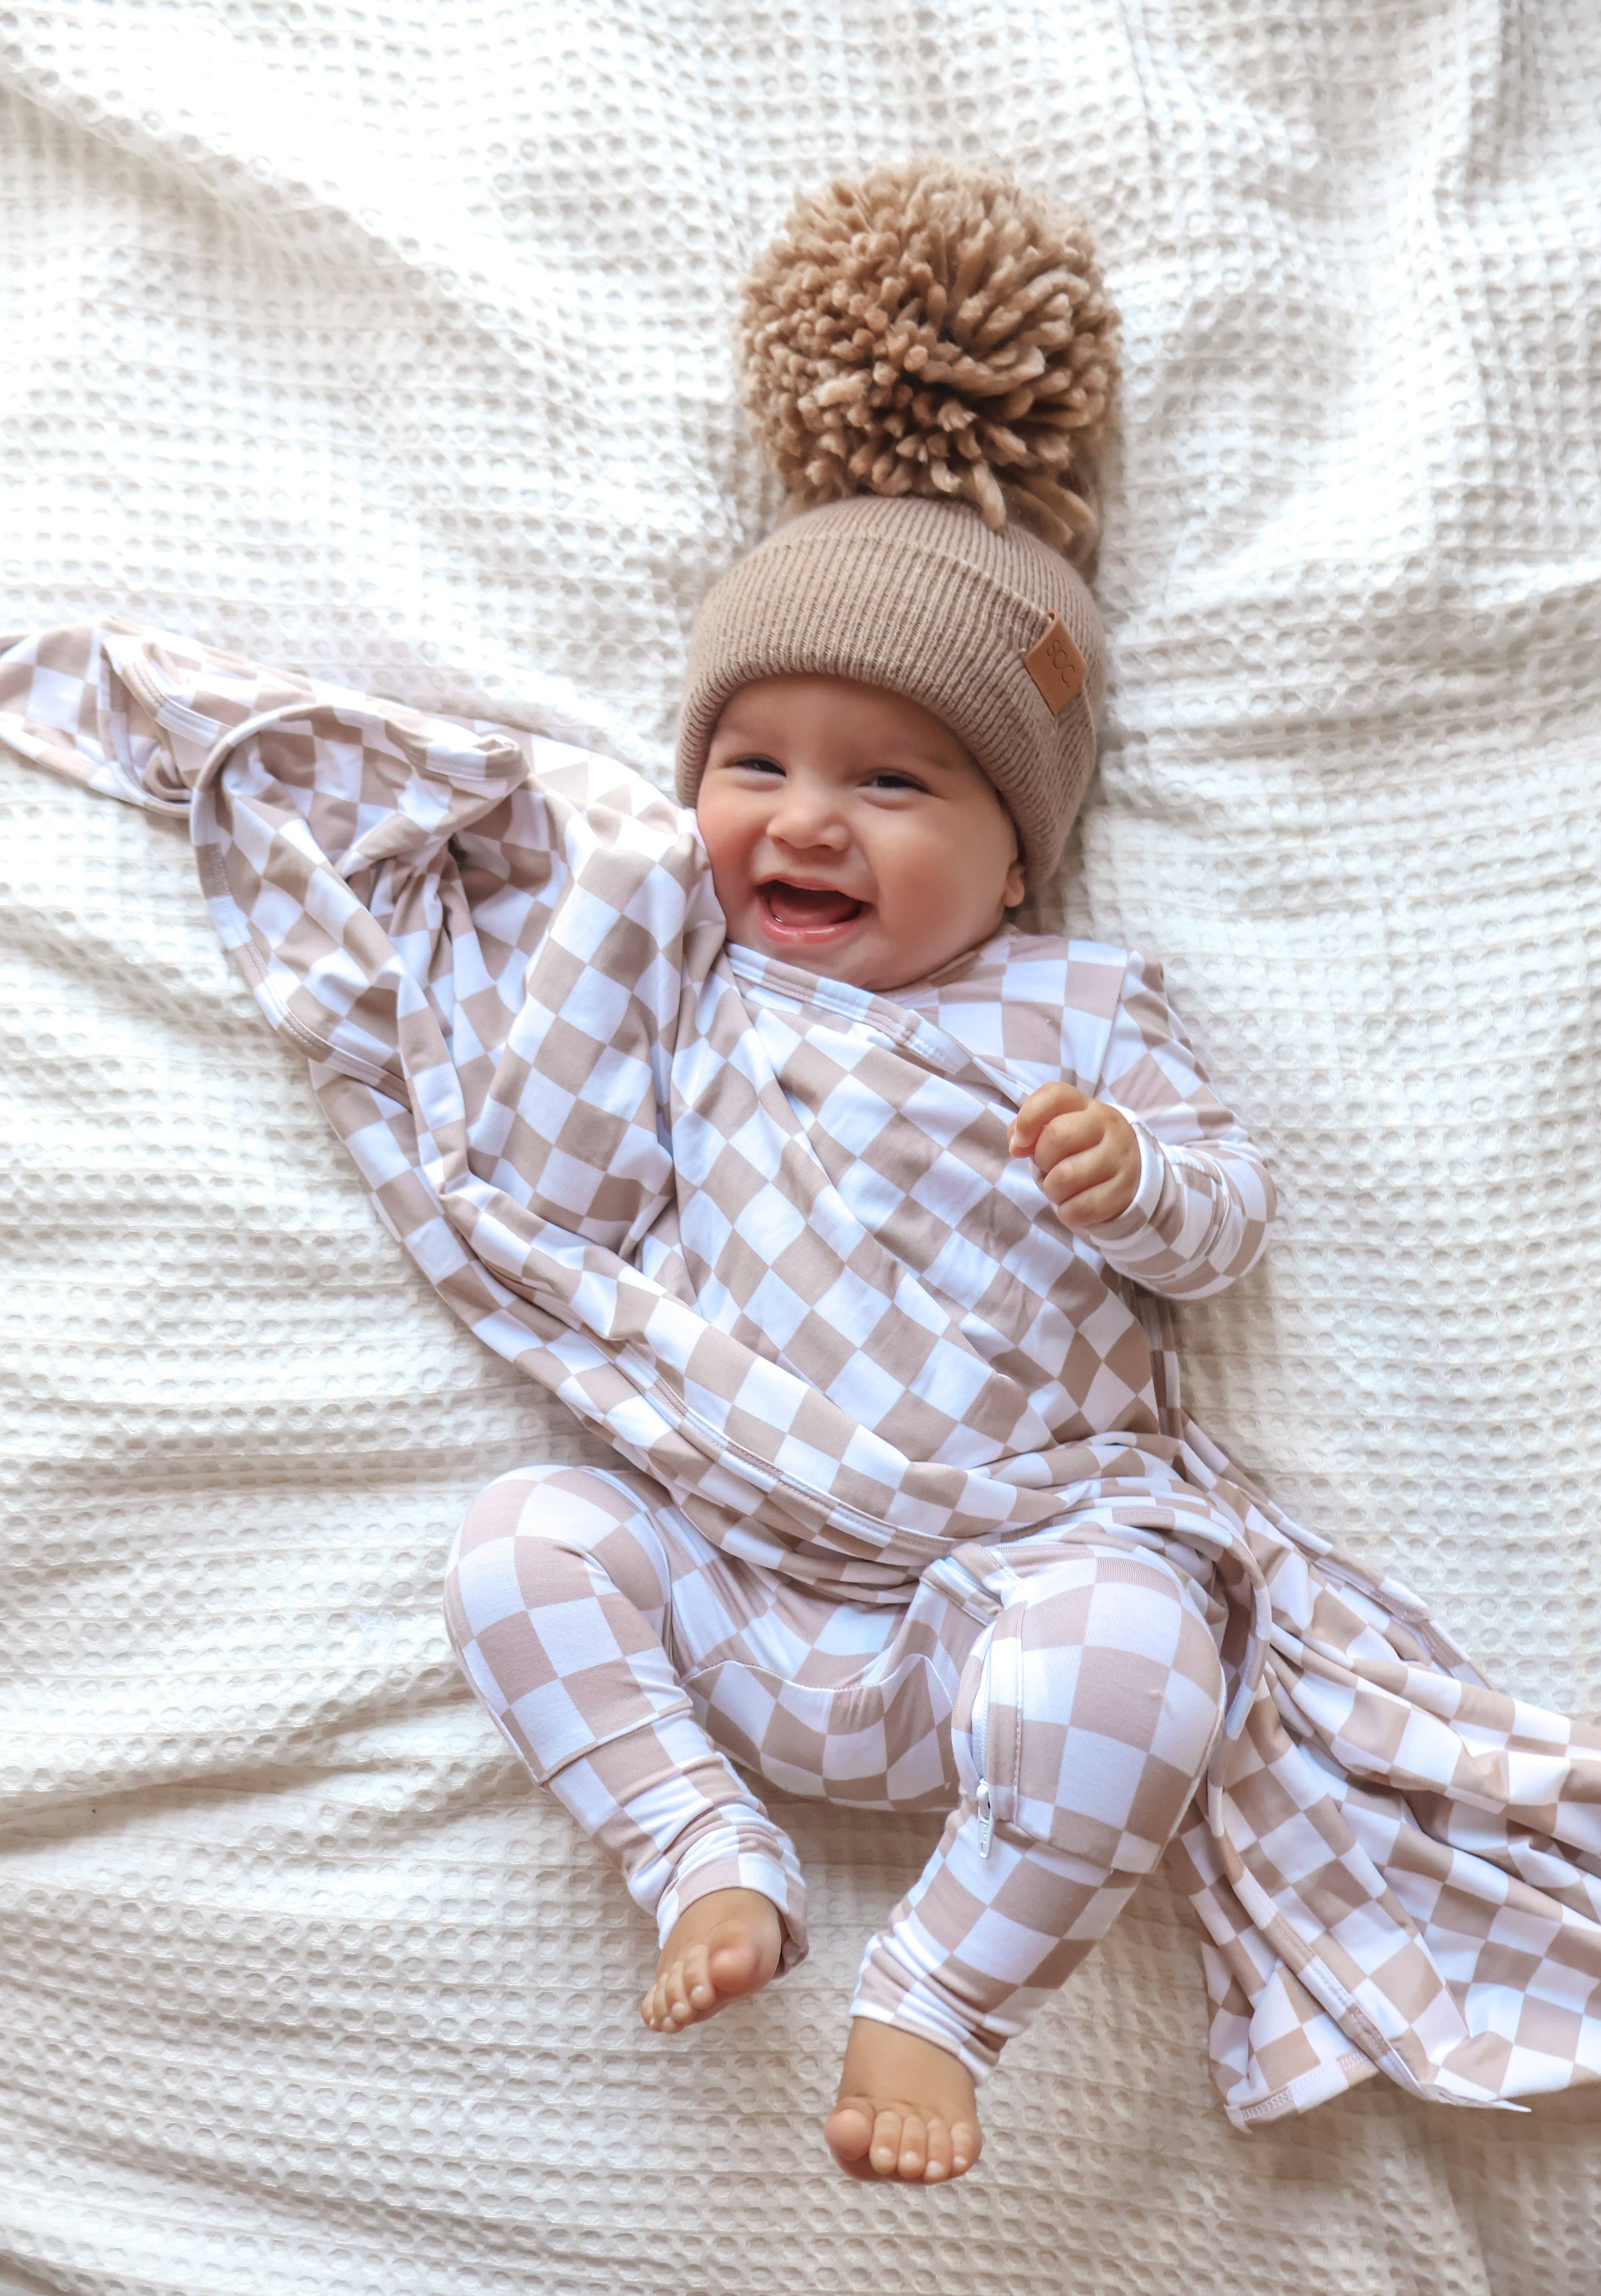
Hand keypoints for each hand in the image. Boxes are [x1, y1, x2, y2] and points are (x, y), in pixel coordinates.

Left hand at [1008, 1083, 1141, 1228]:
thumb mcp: (1056, 1129)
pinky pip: (1081, 1208)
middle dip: (1041, 1159)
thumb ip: (1029, 1129)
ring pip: (1066, 1178)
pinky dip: (1066, 1212)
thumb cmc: (1079, 1147)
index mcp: (1086, 1105)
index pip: (1055, 1095)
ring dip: (1051, 1189)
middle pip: (1057, 1136)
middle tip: (1048, 1167)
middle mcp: (1108, 1126)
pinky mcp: (1123, 1191)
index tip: (1021, 1142)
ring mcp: (1120, 1158)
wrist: (1128, 1170)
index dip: (1028, 1117)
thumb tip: (1016, 1146)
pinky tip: (1073, 1204)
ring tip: (1061, 1187)